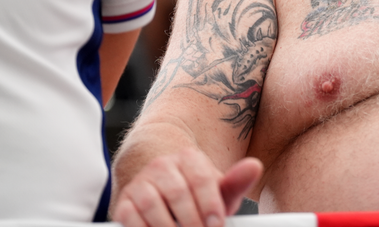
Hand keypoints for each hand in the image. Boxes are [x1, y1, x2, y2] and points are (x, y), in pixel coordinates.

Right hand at [112, 148, 262, 226]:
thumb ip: (236, 182)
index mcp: (189, 159)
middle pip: (178, 194)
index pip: (202, 180)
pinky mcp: (124, 202)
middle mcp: (162, 166)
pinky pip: (131, 217)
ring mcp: (141, 183)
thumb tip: (254, 166)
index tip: (216, 225)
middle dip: (192, 222)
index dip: (210, 206)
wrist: (160, 189)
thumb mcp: (217, 189)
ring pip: (153, 206)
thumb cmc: (196, 194)